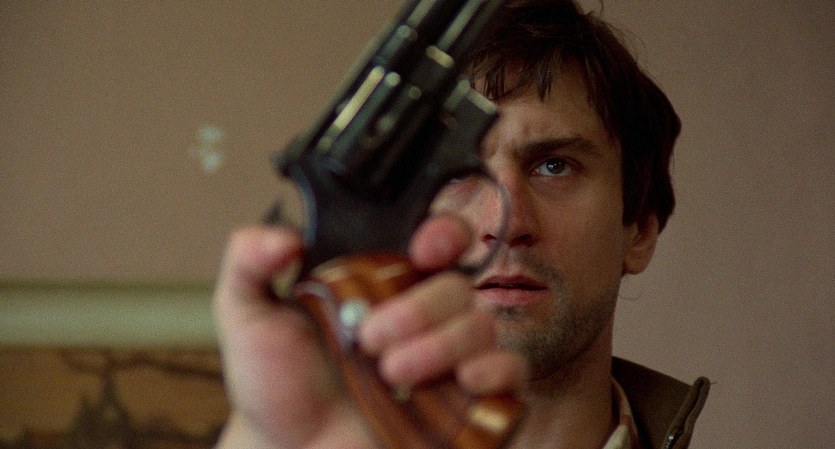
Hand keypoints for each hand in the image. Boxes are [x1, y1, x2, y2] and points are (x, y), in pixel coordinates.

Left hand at [212, 218, 526, 448]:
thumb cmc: (276, 385)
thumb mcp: (247, 316)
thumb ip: (249, 263)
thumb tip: (283, 235)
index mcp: (384, 283)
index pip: (439, 240)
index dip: (444, 233)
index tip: (422, 248)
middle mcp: (422, 315)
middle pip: (459, 285)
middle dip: (419, 309)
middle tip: (371, 339)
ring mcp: (447, 357)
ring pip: (482, 325)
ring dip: (440, 346)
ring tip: (391, 374)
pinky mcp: (466, 401)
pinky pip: (510, 373)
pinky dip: (496, 371)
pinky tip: (464, 381)